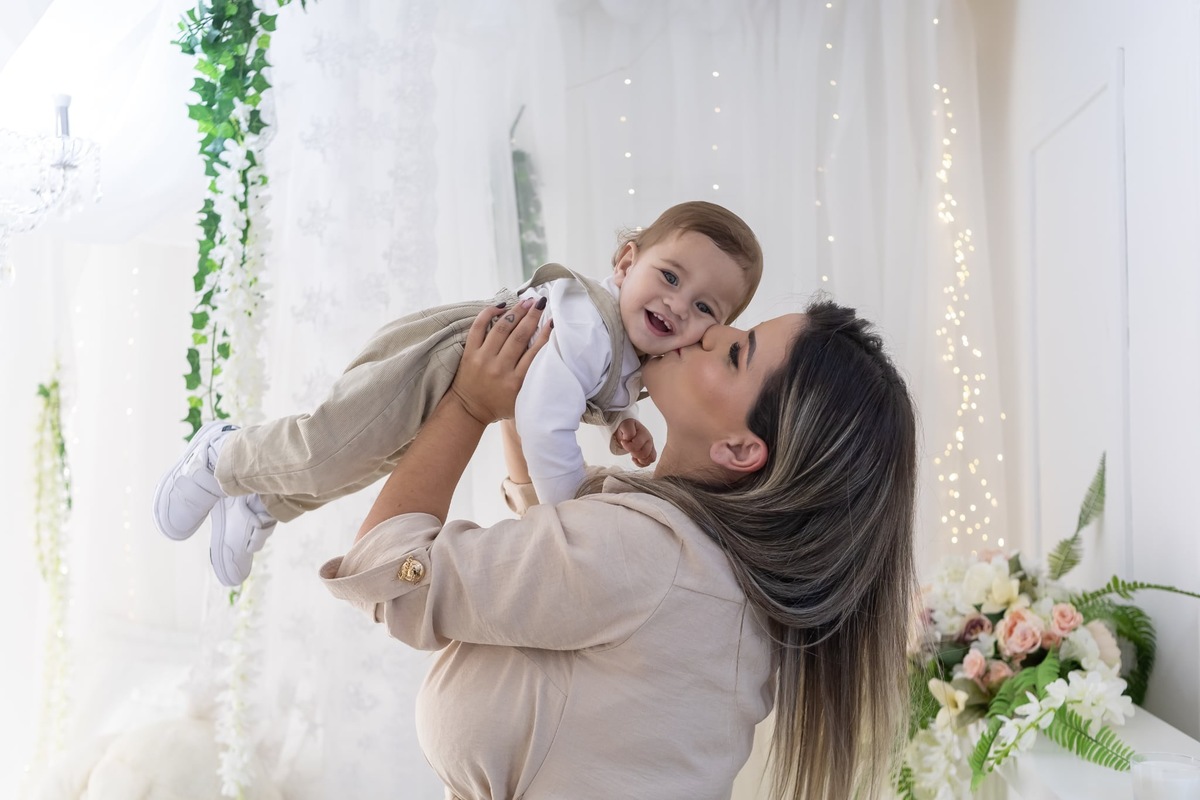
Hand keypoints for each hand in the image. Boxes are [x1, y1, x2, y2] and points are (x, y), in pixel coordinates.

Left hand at [448, 297, 550, 424]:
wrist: (468, 410)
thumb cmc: (499, 405)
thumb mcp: (521, 398)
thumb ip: (532, 379)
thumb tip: (546, 352)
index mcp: (515, 382)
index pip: (535, 352)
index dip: (545, 334)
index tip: (553, 320)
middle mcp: (499, 369)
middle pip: (519, 336)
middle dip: (532, 316)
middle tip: (541, 302)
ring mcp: (483, 359)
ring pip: (501, 328)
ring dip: (516, 312)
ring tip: (526, 301)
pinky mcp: (469, 353)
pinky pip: (478, 327)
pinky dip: (489, 313)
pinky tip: (501, 305)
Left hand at [613, 418, 656, 467]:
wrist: (629, 429)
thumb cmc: (627, 428)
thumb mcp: (626, 425)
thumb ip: (628, 431)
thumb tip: (630, 440)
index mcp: (644, 433)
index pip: (637, 444)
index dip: (627, 446)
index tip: (623, 442)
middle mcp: (649, 440)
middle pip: (644, 453)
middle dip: (634, 453)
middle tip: (628, 449)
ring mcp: (651, 447)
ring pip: (650, 459)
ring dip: (639, 459)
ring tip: (633, 455)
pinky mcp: (650, 453)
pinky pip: (649, 462)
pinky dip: (641, 463)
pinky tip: (635, 459)